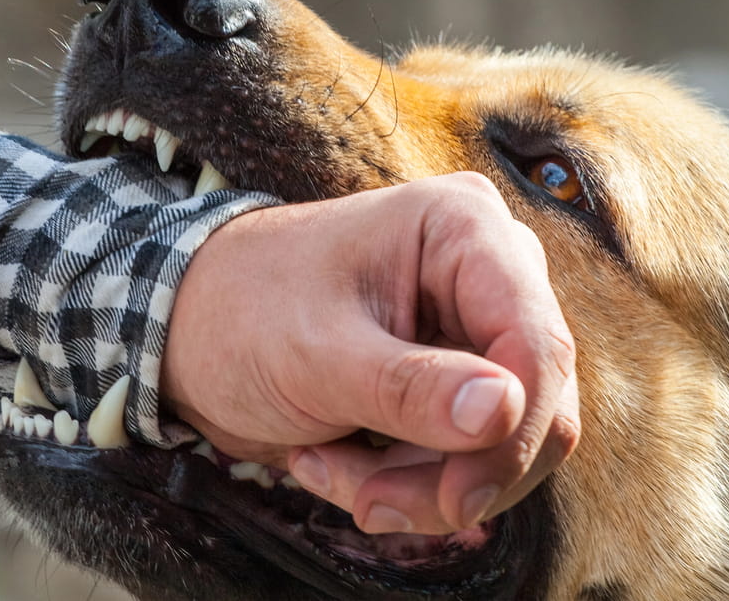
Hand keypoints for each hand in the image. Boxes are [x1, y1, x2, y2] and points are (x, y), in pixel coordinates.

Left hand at [162, 172, 578, 534]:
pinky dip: (405, 480)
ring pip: (504, 443)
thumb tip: (506, 411)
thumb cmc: (242, 313)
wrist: (192, 332)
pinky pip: (466, 456)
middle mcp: (485, 273)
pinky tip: (329, 460)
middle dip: (451, 470)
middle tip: (369, 498)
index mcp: (461, 229)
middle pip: (534, 402)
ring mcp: (472, 328)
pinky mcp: (452, 379)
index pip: (537, 342)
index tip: (456, 499)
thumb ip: (409, 387)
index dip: (513, 433)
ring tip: (324, 467)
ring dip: (419, 483)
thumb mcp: (315, 354)